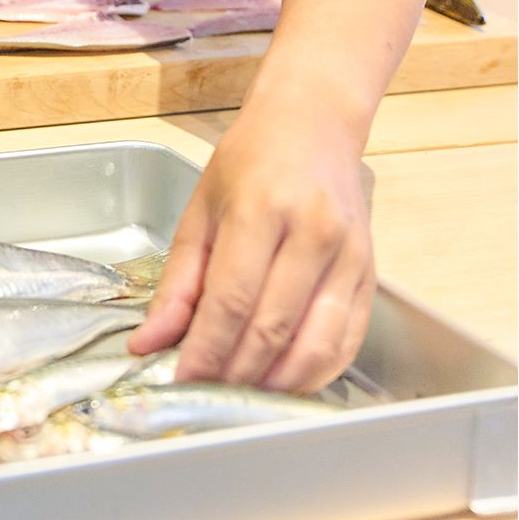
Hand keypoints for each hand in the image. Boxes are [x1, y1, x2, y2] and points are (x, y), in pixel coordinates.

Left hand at [127, 98, 374, 393]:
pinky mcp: (369, 275)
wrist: (313, 124)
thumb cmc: (250, 162)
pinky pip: (346, 342)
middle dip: (234, 373)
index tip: (181, 379)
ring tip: (240, 395)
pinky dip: (314, 373)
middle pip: (272, 328)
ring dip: (275, 383)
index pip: (231, 300)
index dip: (205, 350)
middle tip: (204, 395)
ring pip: (314, 345)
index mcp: (260, 209)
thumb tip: (149, 342)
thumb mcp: (200, 209)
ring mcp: (348, 256)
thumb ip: (178, 282)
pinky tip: (283, 381)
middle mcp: (312, 233)